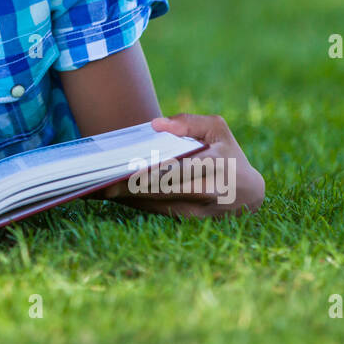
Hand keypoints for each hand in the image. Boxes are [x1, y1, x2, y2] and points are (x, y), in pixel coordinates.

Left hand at [99, 114, 264, 217]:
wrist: (249, 194)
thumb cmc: (229, 153)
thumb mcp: (217, 129)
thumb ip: (189, 122)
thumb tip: (157, 124)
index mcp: (213, 166)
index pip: (170, 170)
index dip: (140, 173)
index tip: (114, 171)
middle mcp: (205, 193)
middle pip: (156, 191)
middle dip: (123, 189)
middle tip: (94, 183)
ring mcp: (196, 211)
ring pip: (152, 204)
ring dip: (123, 198)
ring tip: (95, 189)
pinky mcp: (188, 221)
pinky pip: (156, 211)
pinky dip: (135, 203)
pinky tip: (114, 195)